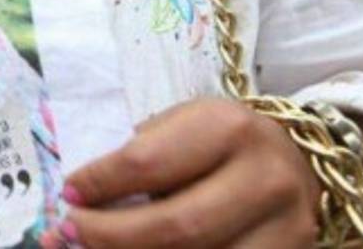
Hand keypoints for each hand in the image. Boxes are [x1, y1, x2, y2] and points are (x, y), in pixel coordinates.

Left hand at [60, 99, 319, 248]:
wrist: (295, 162)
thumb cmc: (219, 143)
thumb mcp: (182, 127)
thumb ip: (136, 157)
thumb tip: (75, 198)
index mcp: (229, 128)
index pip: (148, 163)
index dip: (99, 184)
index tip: (67, 195)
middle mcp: (265, 178)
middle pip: (174, 227)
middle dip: (109, 236)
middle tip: (68, 233)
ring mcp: (286, 228)